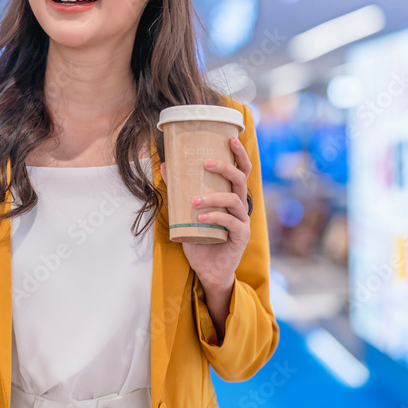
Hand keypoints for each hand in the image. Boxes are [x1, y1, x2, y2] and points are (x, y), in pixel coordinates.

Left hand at [161, 136, 252, 290]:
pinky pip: (231, 222)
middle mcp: (240, 205)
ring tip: (193, 201)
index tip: (230, 138)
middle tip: (206, 163)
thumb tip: (165, 165)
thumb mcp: (186, 211)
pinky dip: (216, 217)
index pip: (241, 170)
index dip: (239, 154)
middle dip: (226, 167)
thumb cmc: (199, 237)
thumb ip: (179, 190)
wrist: (208, 269)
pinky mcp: (241, 236)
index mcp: (231, 195)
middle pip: (241, 179)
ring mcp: (243, 220)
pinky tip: (200, 218)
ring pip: (234, 200)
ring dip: (213, 197)